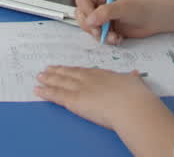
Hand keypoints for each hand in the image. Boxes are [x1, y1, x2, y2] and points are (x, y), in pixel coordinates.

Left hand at [35, 67, 165, 131]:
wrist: (131, 105)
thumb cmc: (135, 97)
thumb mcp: (135, 84)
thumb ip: (132, 79)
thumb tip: (136, 75)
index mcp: (103, 74)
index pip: (84, 71)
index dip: (73, 70)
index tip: (66, 68)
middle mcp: (90, 79)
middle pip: (69, 74)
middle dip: (58, 72)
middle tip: (47, 69)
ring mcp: (81, 88)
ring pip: (60, 82)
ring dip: (48, 79)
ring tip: (39, 76)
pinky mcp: (74, 101)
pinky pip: (56, 95)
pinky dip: (46, 92)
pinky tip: (38, 90)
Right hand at [75, 0, 173, 44]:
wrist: (155, 19)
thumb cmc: (142, 7)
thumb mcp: (123, 7)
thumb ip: (105, 12)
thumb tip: (90, 20)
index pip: (82, 1)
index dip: (86, 12)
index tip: (94, 22)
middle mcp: (98, 3)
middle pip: (81, 15)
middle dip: (90, 27)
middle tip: (100, 33)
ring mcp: (102, 16)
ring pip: (89, 28)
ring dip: (100, 35)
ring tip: (114, 37)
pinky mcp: (107, 27)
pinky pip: (98, 36)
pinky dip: (107, 39)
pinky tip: (118, 38)